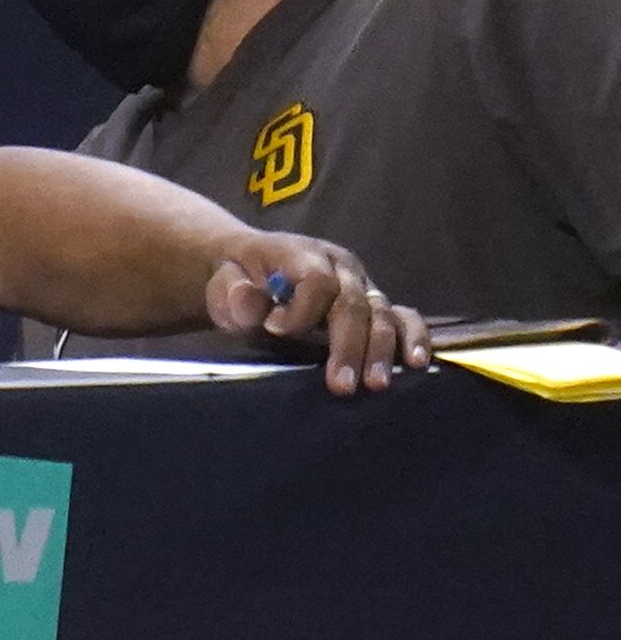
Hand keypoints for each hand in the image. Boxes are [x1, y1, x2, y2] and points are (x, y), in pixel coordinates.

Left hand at [204, 232, 427, 394]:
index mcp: (302, 254)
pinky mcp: (374, 305)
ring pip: (381, 314)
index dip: (302, 309)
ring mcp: (361, 285)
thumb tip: (249, 300)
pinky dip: (413, 337)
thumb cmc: (237, 284)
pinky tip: (415, 363)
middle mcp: (340, 266)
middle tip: (341, 385)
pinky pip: (404, 317)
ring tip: (376, 384)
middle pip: (352, 303)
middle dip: (347, 346)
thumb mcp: (224, 288)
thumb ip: (235, 297)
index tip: (276, 331)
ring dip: (380, 351)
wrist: (249, 272)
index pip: (317, 280)